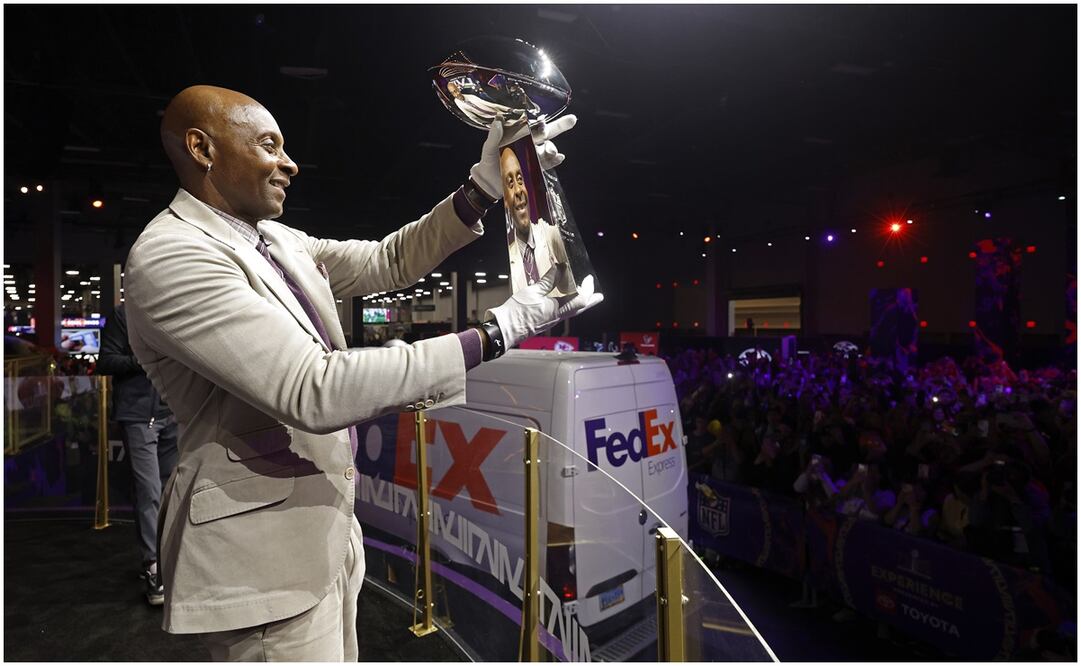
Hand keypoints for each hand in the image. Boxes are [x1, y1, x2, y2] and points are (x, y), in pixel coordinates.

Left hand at [470, 114, 577, 198]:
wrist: (489, 181)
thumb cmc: (489, 161)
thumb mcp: (489, 147)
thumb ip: (494, 135)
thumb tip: (499, 119)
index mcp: (519, 135)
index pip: (533, 125)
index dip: (541, 122)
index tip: (543, 122)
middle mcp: (529, 143)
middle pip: (547, 133)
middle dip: (560, 126)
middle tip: (572, 120)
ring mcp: (534, 156)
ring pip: (548, 149)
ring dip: (552, 148)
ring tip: (552, 152)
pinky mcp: (535, 168)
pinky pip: (548, 163)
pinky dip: (554, 160)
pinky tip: (559, 158)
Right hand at [485, 264, 602, 349]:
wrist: (504, 330)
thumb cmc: (516, 313)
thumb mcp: (532, 292)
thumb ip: (548, 281)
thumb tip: (560, 269)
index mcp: (557, 310)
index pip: (580, 300)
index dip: (588, 288)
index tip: (589, 278)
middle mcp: (557, 317)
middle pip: (580, 309)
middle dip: (591, 301)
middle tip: (599, 296)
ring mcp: (552, 320)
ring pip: (572, 311)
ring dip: (580, 302)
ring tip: (585, 295)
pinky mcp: (545, 321)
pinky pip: (563, 312)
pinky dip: (569, 304)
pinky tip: (564, 300)